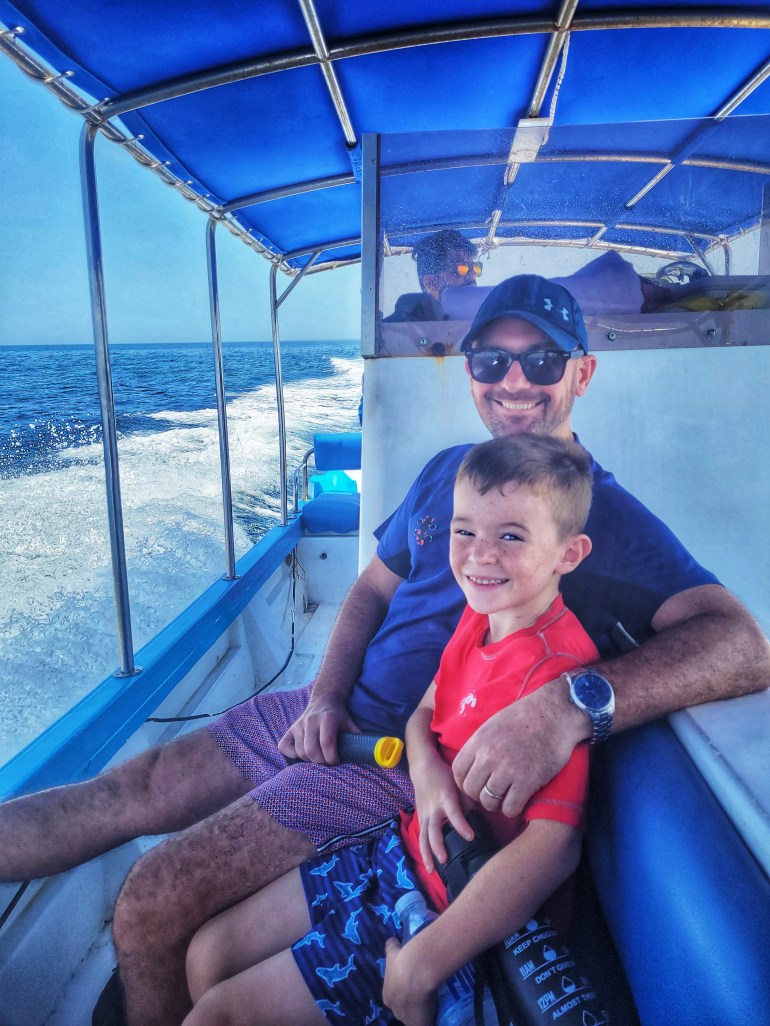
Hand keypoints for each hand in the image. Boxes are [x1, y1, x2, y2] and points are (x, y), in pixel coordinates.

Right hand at [277, 696, 358, 763]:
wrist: (324, 700)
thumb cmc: (339, 716)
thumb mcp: (350, 723)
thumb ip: (357, 738)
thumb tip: (368, 754)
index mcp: (327, 719)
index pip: (327, 743)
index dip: (332, 757)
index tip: (337, 761)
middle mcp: (310, 721)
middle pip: (311, 750)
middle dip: (321, 762)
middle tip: (328, 762)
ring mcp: (298, 725)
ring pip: (300, 752)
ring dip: (309, 760)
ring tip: (319, 758)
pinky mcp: (290, 729)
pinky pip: (284, 747)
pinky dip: (292, 754)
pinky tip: (302, 754)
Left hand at [383, 937, 436, 1025]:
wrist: (416, 972)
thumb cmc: (402, 962)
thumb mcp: (393, 952)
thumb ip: (391, 947)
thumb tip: (392, 940)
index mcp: (387, 996)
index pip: (395, 997)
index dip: (403, 992)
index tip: (411, 985)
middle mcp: (395, 1010)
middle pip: (403, 1009)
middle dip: (410, 1002)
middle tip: (423, 993)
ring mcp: (407, 1018)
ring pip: (414, 1017)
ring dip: (421, 1010)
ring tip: (432, 1001)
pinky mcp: (421, 1024)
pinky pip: (426, 1024)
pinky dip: (430, 1020)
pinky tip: (437, 1013)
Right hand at [412, 757, 473, 871]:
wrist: (423, 769)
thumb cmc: (446, 776)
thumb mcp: (460, 784)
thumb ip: (470, 801)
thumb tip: (484, 818)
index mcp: (446, 798)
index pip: (454, 813)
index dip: (461, 825)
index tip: (471, 837)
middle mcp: (433, 808)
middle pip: (433, 829)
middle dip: (438, 846)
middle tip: (444, 860)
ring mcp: (424, 814)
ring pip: (423, 837)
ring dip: (427, 854)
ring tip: (432, 870)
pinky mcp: (420, 818)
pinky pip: (421, 837)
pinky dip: (424, 851)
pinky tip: (429, 865)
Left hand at [452, 678, 586, 815]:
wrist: (555, 715)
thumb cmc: (526, 717)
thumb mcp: (494, 724)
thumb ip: (480, 744)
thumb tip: (472, 764)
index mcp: (479, 740)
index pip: (458, 770)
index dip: (463, 781)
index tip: (474, 783)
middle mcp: (489, 757)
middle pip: (470, 789)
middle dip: (478, 794)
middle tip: (490, 792)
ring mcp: (507, 771)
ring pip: (488, 801)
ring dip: (495, 804)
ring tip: (504, 797)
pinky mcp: (527, 783)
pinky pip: (510, 808)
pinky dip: (512, 809)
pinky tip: (518, 800)